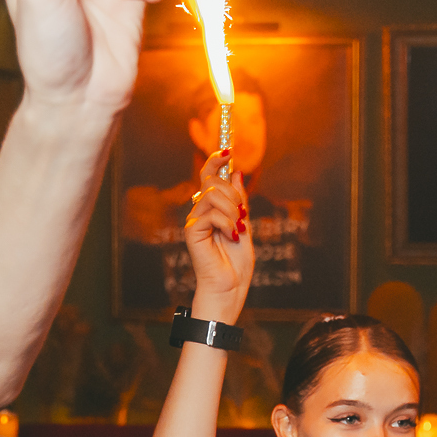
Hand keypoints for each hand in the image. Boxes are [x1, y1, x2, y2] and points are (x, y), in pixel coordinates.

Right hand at [183, 149, 254, 322]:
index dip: (217, 160)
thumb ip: (239, 200)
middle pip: (214, 182)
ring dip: (232, 210)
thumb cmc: (236, 264)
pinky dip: (226, 223)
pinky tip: (231, 236)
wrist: (230, 287)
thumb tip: (237, 172)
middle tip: (242, 216)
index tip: (228, 149)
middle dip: (234, 195)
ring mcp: (195, 221)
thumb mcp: (244, 224)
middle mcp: (200, 212)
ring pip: (213, 194)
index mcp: (212, 209)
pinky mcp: (192, 232)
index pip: (210, 176)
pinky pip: (211, 213)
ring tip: (237, 229)